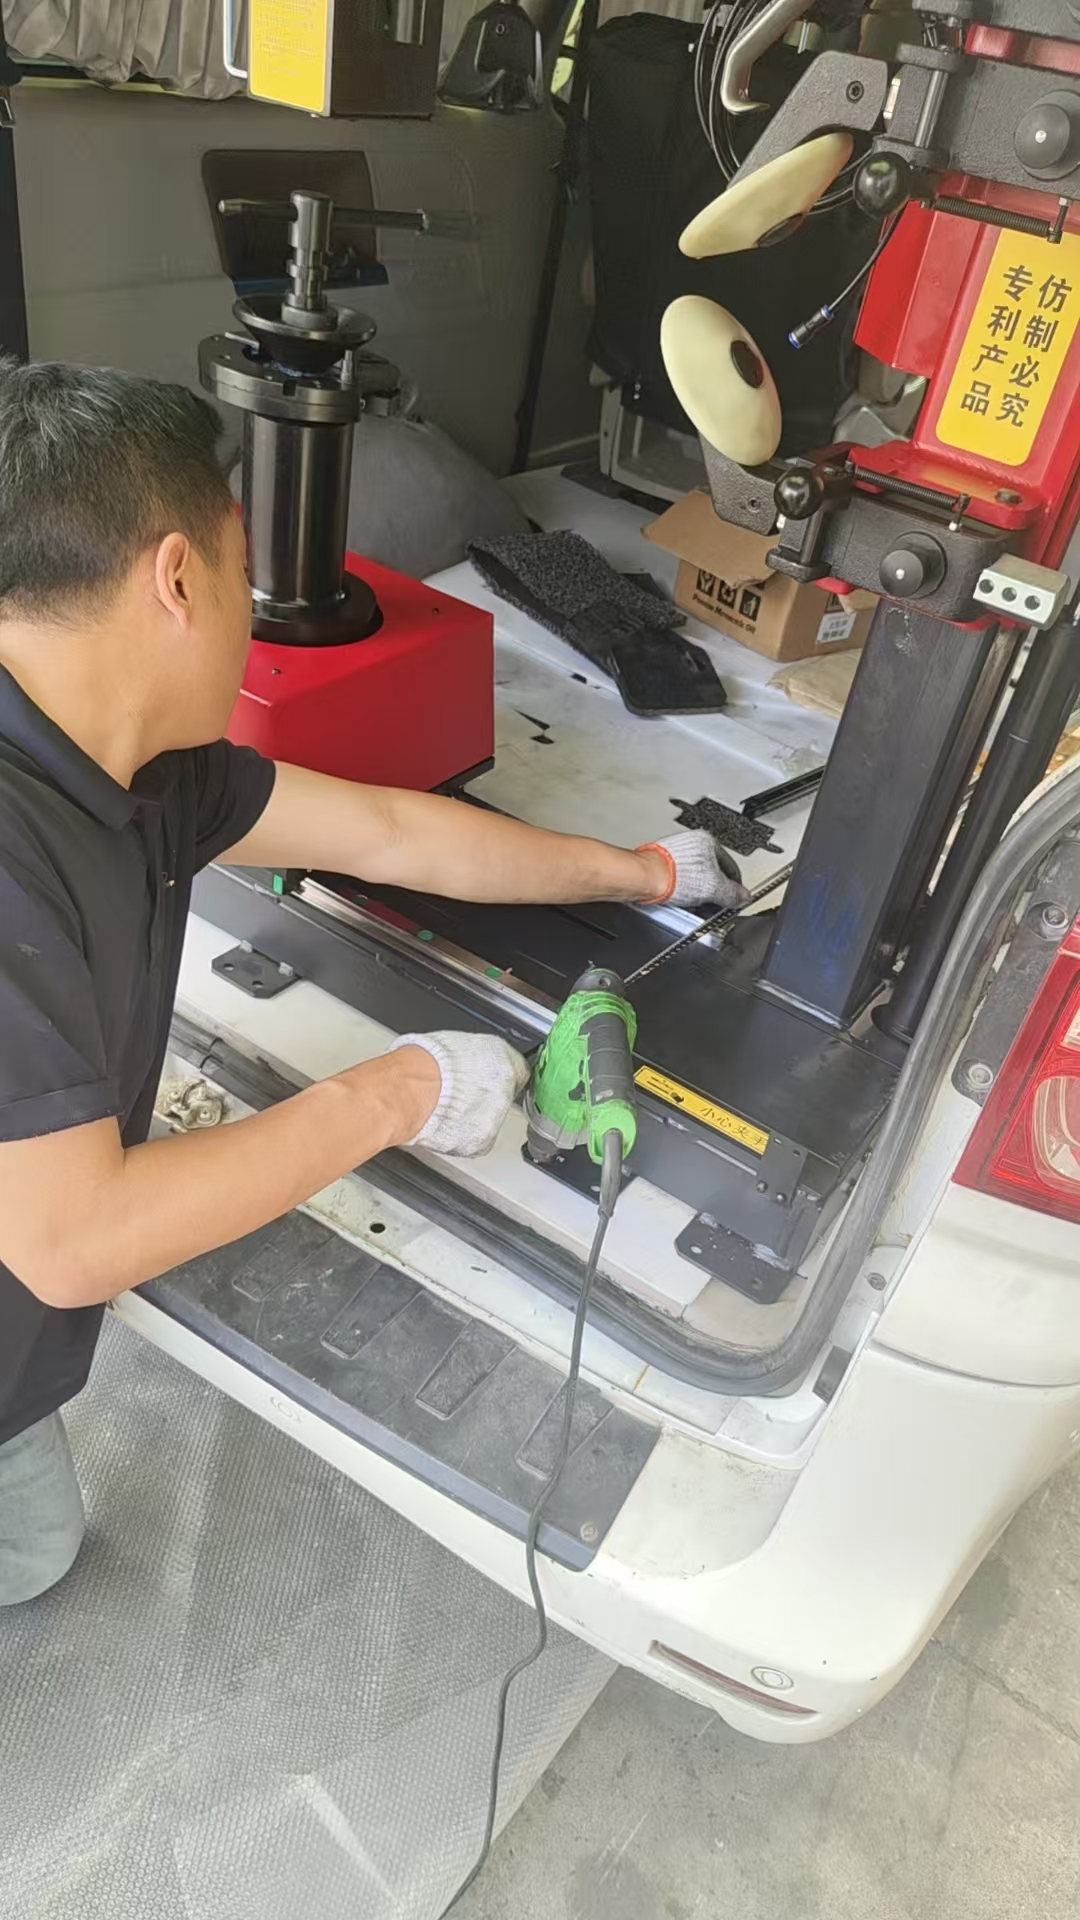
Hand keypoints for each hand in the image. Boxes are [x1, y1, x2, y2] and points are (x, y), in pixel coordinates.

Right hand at [385, 1031, 529, 1157]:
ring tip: (446, 1106)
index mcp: (504, 1061)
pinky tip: (446, 1122)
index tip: (490, 1080)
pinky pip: (475, 1140)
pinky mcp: (481, 1142)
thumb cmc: (425, 1063)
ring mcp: (494, 1119)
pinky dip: (462, 1135)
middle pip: (503, 1098)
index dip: (501, 1076)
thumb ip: (478, 1055)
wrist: (410, 1090)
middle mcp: (504, 1091)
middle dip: (484, 1097)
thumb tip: (475, 1057)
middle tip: (460, 1093)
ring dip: (472, 1117)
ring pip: (488, 1120)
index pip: (520, 1071)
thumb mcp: (457, 1041)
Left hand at [636, 831, 747, 910]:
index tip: (735, 900)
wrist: (644, 878)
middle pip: (712, 874)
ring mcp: (676, 855)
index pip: (731, 868)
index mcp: (708, 843)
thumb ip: (732, 894)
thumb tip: (743, 897)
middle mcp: (691, 845)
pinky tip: (682, 902)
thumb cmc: (672, 874)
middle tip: (714, 906)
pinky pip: (680, 883)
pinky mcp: (663, 866)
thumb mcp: (714, 888)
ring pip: (696, 880)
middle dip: (714, 893)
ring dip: (699, 895)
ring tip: (696, 906)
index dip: (735, 887)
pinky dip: (684, 894)